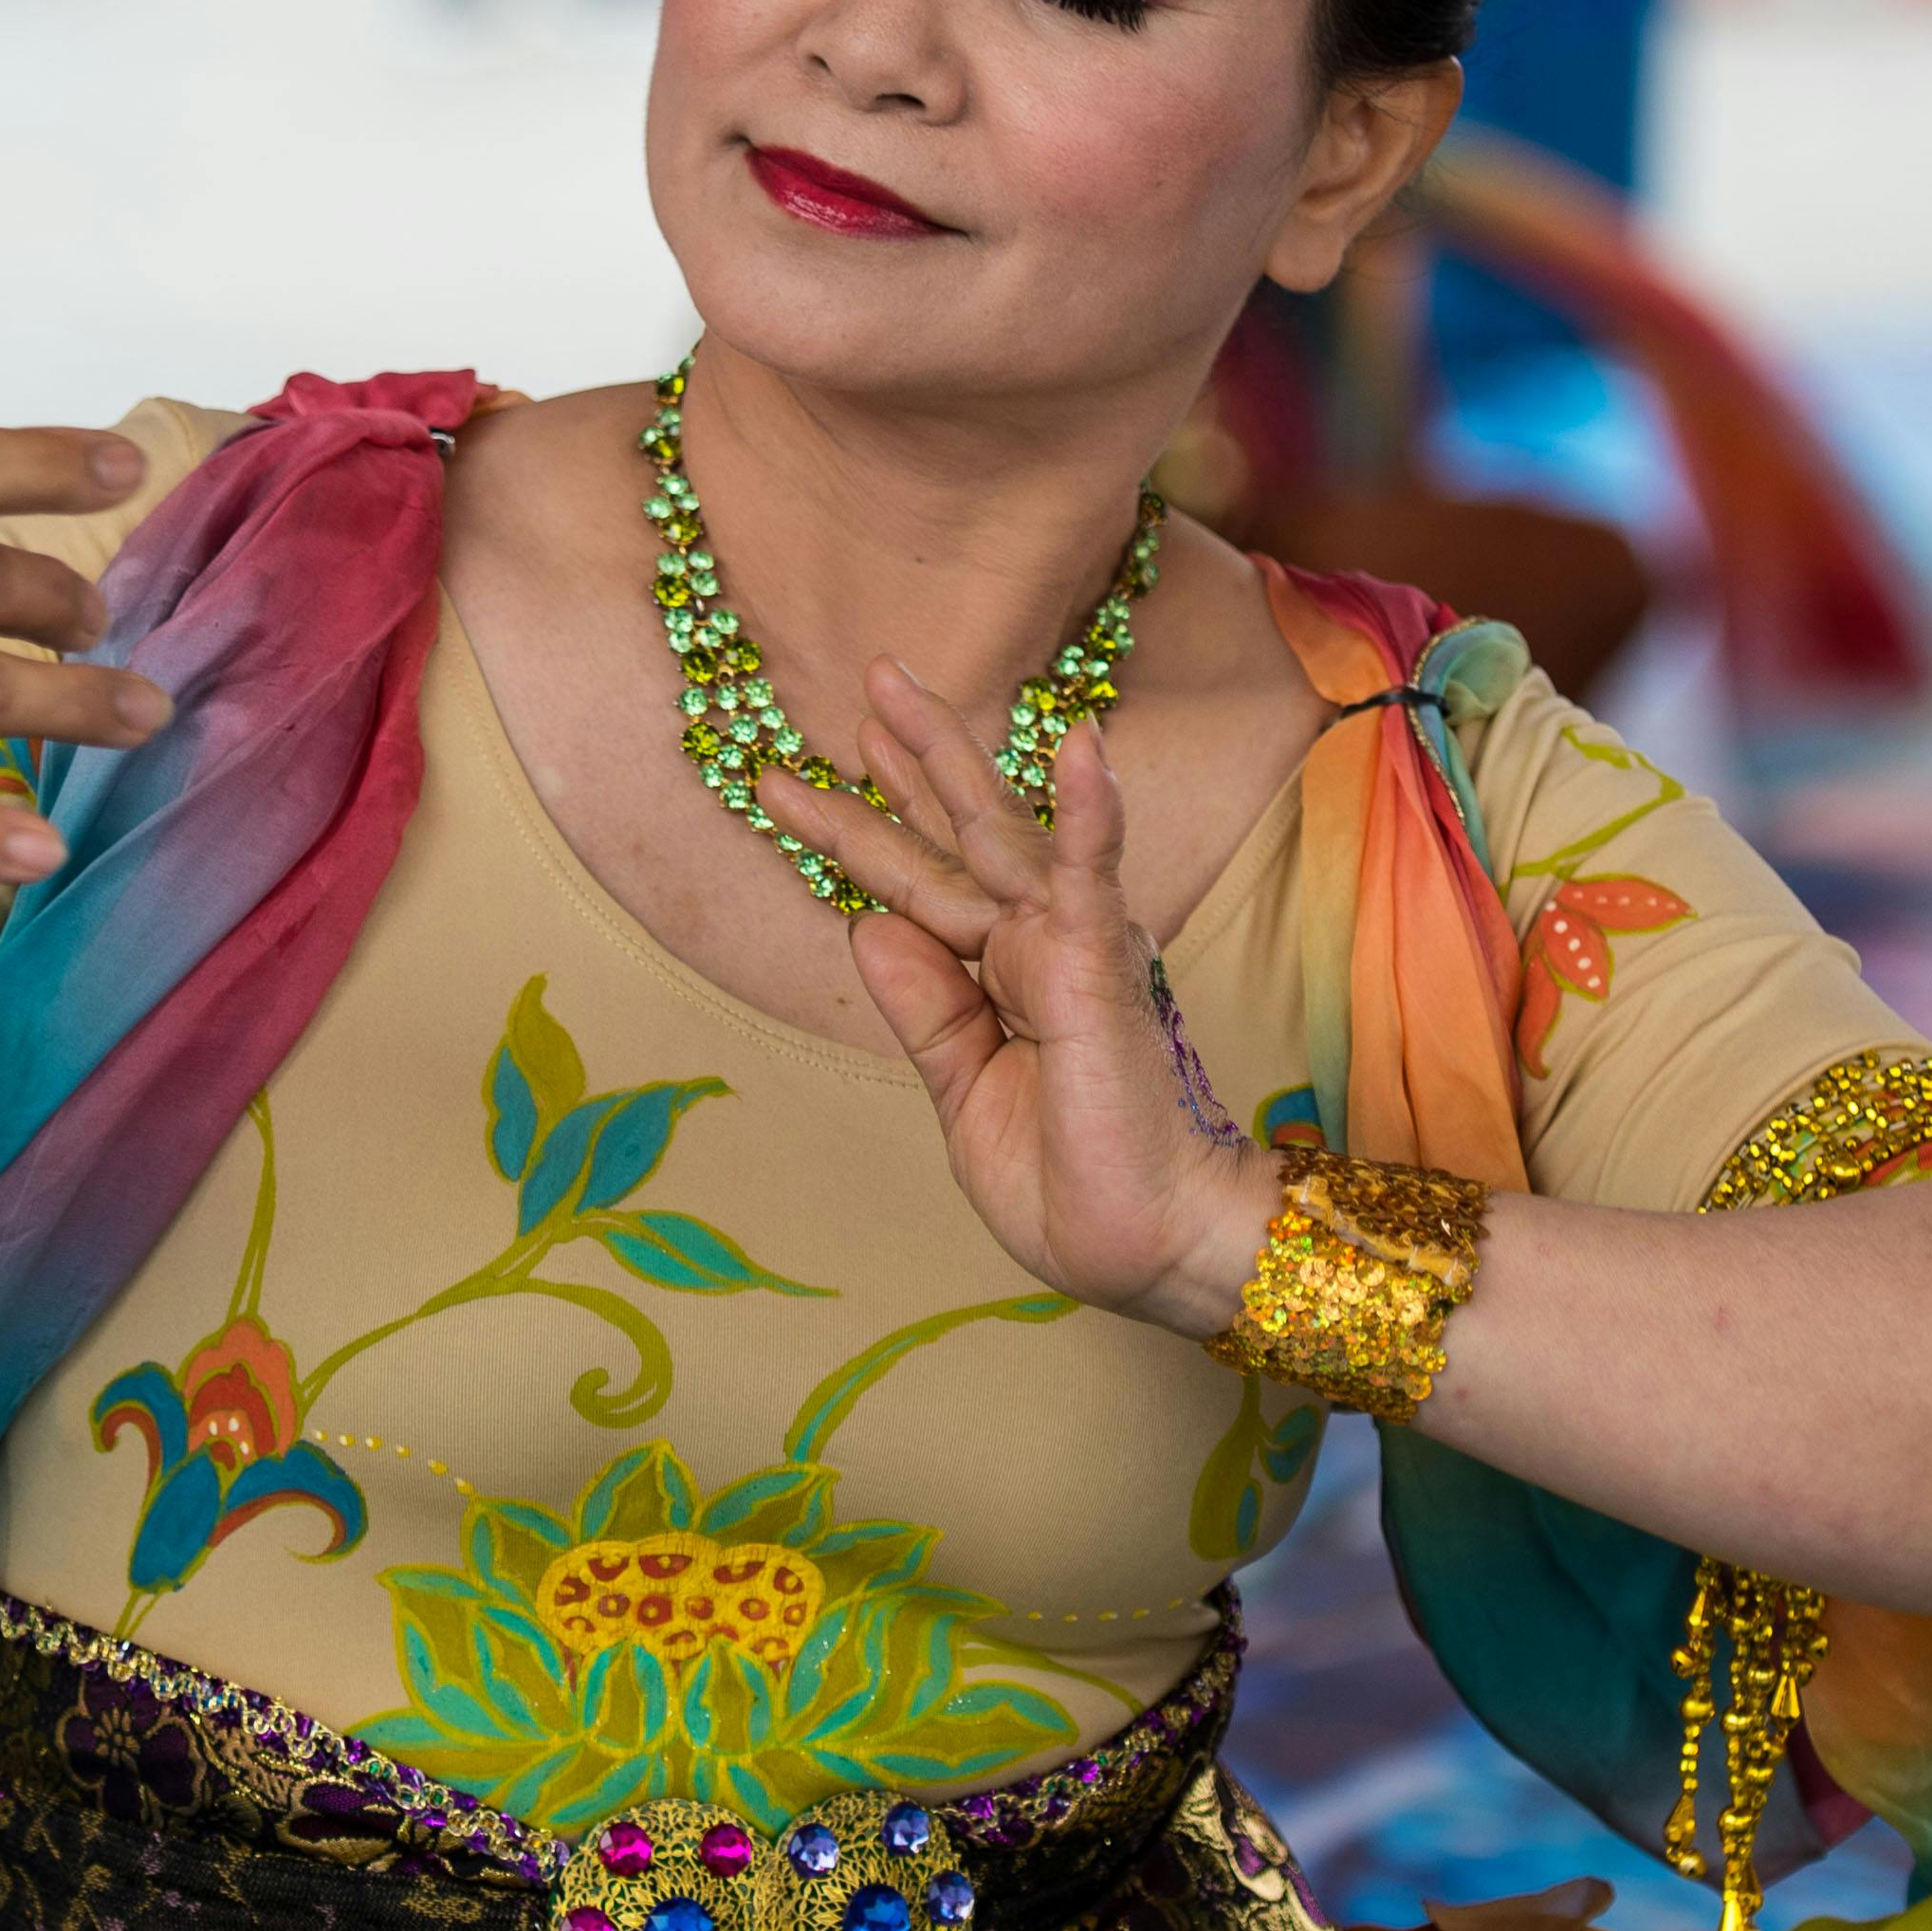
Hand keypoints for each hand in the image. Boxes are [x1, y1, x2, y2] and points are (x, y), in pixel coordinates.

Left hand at [809, 667, 1280, 1338]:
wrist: (1146, 1248)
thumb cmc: (1071, 1184)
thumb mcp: (964, 1095)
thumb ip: (925, 1011)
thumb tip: (867, 925)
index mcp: (999, 975)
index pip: (917, 887)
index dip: (858, 831)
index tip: (785, 782)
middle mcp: (1033, 944)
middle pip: (952, 836)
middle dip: (898, 762)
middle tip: (857, 682)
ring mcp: (1068, 947)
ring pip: (999, 833)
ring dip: (949, 756)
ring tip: (893, 686)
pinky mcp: (1102, 967)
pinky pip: (1090, 877)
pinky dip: (1088, 811)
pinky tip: (1084, 745)